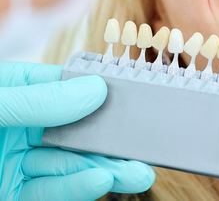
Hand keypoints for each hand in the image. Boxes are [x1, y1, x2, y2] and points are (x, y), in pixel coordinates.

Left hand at [0, 61, 154, 200]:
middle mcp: (24, 124)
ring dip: (104, 170)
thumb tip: (97, 89)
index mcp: (20, 91)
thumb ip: (42, 99)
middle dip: (111, 141)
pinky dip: (76, 188)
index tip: (132, 99)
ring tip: (136, 173)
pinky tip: (100, 182)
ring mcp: (19, 160)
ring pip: (70, 164)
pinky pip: (50, 192)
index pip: (69, 86)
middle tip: (143, 148)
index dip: (102, 92)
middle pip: (77, 130)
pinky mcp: (15, 192)